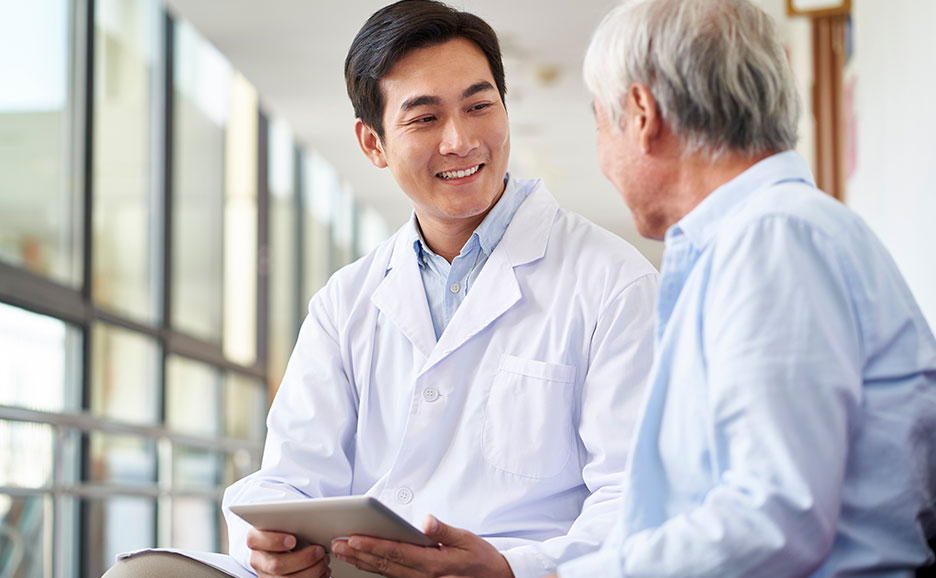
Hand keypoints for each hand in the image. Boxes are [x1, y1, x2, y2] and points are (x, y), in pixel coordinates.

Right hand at [246, 528, 330, 577]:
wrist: (286, 548)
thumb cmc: (288, 532)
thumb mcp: (285, 524)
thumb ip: (290, 521)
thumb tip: (310, 517)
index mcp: (256, 540)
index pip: (256, 540)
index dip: (274, 541)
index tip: (292, 540)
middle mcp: (259, 560)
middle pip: (276, 565)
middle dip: (303, 559)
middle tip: (319, 551)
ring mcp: (267, 576)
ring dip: (311, 572)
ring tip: (324, 562)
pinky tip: (323, 572)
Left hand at [331, 515, 514, 577]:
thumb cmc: (481, 559)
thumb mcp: (467, 539)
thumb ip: (444, 531)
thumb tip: (426, 521)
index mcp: (435, 564)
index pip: (398, 553)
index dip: (374, 546)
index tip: (354, 538)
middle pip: (386, 565)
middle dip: (359, 554)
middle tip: (336, 544)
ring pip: (386, 574)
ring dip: (363, 563)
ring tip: (343, 552)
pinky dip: (376, 570)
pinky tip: (362, 563)